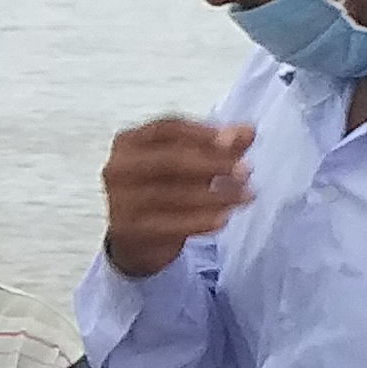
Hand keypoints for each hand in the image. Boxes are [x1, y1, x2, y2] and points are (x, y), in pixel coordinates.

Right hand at [101, 118, 255, 278]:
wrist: (135, 239)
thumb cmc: (162, 190)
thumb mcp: (190, 163)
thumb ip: (218, 146)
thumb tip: (247, 131)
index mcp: (129, 142)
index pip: (166, 128)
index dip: (201, 133)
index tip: (234, 139)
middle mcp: (119, 168)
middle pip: (168, 160)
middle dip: (212, 163)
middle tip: (245, 169)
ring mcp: (121, 200)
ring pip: (173, 194)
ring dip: (216, 196)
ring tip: (246, 195)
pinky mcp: (129, 229)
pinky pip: (170, 224)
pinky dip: (201, 221)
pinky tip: (225, 218)